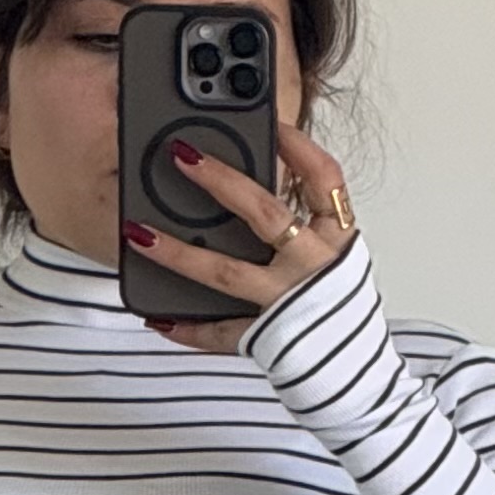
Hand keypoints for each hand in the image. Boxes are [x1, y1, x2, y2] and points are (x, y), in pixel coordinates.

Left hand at [125, 117, 359, 355]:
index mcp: (336, 238)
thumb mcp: (337, 252)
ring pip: (226, 272)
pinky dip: (188, 329)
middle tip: (180, 155)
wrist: (355, 372)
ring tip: (139, 234)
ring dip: (179, 252)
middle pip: (264, 213)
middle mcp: (312, 266)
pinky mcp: (267, 339)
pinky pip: (221, 333)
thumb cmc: (340, 307)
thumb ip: (307, 218)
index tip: (269, 122)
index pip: (324, 177)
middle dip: (220, 181)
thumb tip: (265, 179)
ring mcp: (287, 303)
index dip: (298, 146)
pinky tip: (157, 317)